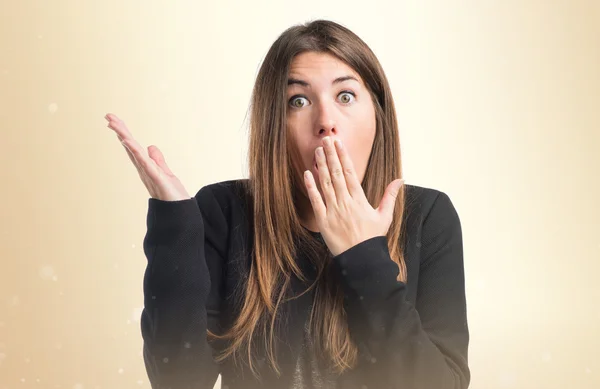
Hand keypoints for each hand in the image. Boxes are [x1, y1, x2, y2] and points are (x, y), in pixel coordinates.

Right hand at [105, 113, 190, 200]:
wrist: (180, 212)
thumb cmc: (173, 195)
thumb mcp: (165, 172)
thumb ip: (158, 160)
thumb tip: (150, 146)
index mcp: (145, 166)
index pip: (132, 147)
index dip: (123, 133)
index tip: (113, 120)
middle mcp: (144, 169)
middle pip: (130, 146)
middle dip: (120, 130)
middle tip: (108, 115)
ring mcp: (148, 173)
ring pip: (134, 151)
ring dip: (124, 136)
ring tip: (114, 123)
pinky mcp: (156, 177)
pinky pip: (144, 162)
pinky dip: (135, 151)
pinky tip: (127, 141)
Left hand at [303, 136, 403, 256]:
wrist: (361, 259)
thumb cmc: (373, 238)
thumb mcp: (385, 216)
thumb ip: (390, 196)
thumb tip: (400, 180)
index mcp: (359, 199)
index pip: (350, 172)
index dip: (343, 156)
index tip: (338, 142)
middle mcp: (345, 202)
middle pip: (336, 173)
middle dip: (330, 155)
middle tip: (325, 139)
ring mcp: (333, 211)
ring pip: (325, 184)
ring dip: (321, 166)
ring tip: (317, 151)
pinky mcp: (323, 221)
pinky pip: (316, 200)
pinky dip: (311, 187)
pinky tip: (307, 173)